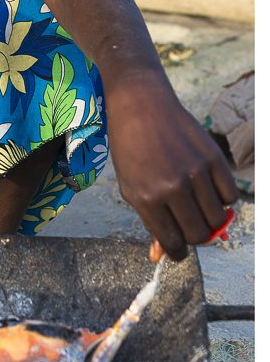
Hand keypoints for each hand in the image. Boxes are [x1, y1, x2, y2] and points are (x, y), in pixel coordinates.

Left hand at [106, 75, 238, 261]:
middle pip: (198, 235)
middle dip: (193, 237)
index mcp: (146, 198)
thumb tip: (159, 256)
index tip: (177, 249)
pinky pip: (230, 195)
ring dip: (210, 220)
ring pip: (218, 219)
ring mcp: (195, 171)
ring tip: (195, 207)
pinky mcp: (213, 157)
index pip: (172, 244)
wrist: (140, 106)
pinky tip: (207, 189)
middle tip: (186, 225)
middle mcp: (172, 186)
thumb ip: (149, 222)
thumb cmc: (130, 149)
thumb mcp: (130, 188)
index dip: (177, 252)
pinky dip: (222, 199)